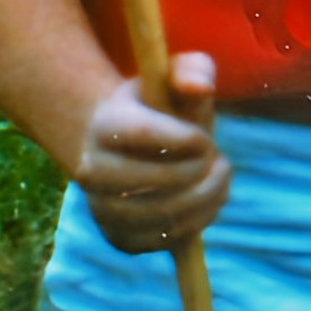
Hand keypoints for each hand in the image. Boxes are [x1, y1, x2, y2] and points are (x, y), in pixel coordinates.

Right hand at [74, 51, 231, 250]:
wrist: (123, 146)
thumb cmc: (160, 107)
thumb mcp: (174, 76)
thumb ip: (194, 70)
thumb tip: (200, 87)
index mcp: (105, 125)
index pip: (148, 136)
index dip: (189, 139)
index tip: (206, 138)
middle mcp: (91, 170)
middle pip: (157, 181)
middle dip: (201, 171)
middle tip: (219, 161)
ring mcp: (102, 208)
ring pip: (163, 216)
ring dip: (207, 199)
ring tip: (219, 179)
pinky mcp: (120, 237)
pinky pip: (164, 240)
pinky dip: (198, 223)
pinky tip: (207, 201)